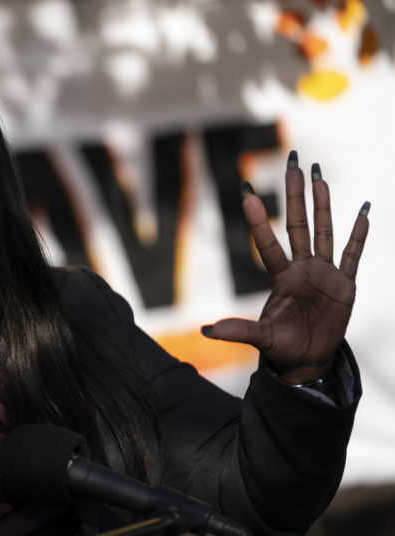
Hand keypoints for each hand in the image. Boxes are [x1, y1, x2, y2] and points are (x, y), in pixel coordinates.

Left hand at [202, 150, 369, 383]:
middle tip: (292, 164)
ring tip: (319, 176)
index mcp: (281, 278)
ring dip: (323, 206)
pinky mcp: (344, 285)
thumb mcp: (261, 338)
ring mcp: (323, 274)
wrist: (307, 359)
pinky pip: (351, 256)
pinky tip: (362, 213)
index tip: (246, 194)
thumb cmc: (281, 346)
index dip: (259, 221)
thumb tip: (207, 332)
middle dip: (295, 196)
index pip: (268, 244)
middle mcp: (301, 269)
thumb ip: (239, 331)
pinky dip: (357, 236)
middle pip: (298, 225)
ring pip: (324, 232)